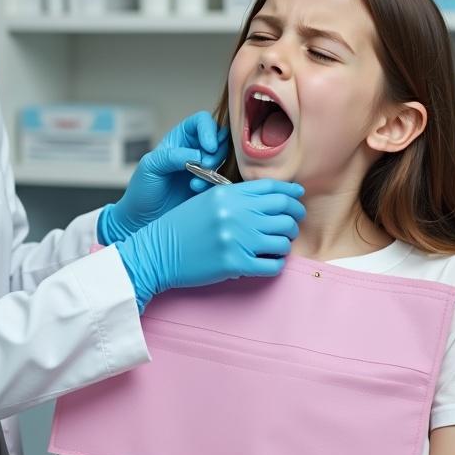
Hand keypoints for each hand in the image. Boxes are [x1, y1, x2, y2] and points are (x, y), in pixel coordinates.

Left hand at [98, 112, 228, 244]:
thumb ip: (172, 156)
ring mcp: (203, 169)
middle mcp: (194, 150)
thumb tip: (198, 155)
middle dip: (215, 151)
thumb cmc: (142, 191)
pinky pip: (222, 178)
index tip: (208, 147)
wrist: (144, 221)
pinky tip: (196, 189)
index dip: (209, 130)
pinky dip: (214, 182)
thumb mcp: (150, 167)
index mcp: (179, 139)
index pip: (201, 121)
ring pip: (224, 157)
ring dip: (214, 167)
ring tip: (195, 181)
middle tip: (205, 165)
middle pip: (219, 137)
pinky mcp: (209, 186)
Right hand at [115, 180, 305, 311]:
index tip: (298, 198)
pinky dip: (277, 264)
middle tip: (293, 223)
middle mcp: (234, 214)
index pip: (272, 189)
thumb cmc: (180, 227)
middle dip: (294, 217)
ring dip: (285, 243)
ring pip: (283, 240)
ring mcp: (236, 239)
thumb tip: (271, 198)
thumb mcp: (205, 201)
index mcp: (227, 194)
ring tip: (278, 245)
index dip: (291, 193)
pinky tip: (269, 262)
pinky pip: (273, 265)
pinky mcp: (235, 264)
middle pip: (284, 212)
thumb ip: (235, 197)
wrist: (156, 253)